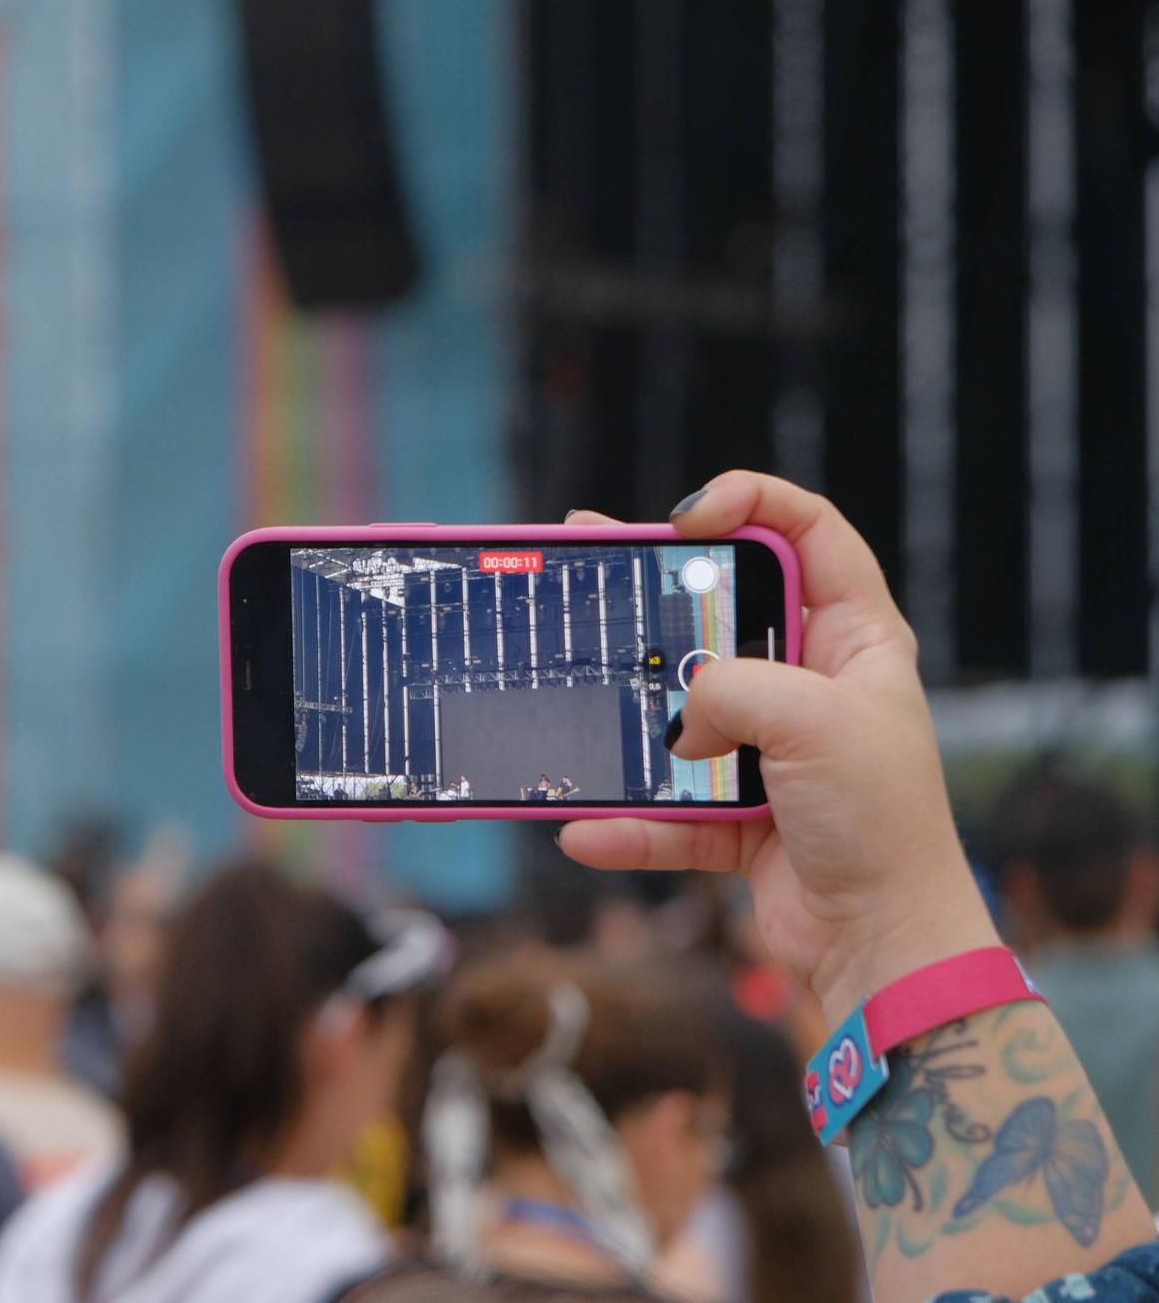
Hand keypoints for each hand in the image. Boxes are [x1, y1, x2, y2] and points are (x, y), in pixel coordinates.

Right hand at [557, 471, 998, 1021]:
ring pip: (681, 711)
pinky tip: (586, 830)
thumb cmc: (877, 821)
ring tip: (566, 678)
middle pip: (723, 615)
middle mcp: (812, 687)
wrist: (883, 946)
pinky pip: (666, 809)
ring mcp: (772, 752)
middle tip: (591, 558)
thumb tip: (680, 724)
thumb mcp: (811, 720)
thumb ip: (729, 688)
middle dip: (656, 591)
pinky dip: (627, 824)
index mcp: (855, 641)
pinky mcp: (738, 818)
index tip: (684, 519)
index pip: (809, 534)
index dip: (750, 503)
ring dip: (627, 710)